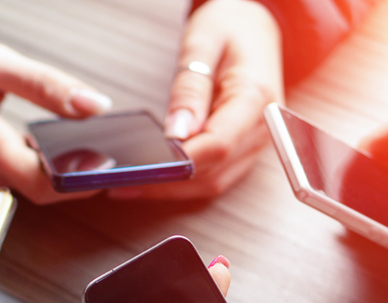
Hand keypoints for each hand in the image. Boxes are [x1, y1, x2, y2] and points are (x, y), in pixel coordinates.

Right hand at [0, 39, 112, 203]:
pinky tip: (65, 147)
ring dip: (66, 174)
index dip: (80, 182)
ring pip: (35, 188)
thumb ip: (44, 85)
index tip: (109, 165)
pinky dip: (48, 166)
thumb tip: (93, 106)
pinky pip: (23, 177)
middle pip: (44, 192)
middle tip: (114, 156)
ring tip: (97, 150)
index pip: (43, 185)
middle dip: (80, 180)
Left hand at [110, 0, 282, 199]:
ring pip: (212, 184)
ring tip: (130, 185)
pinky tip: (154, 180)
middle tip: (125, 181)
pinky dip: (183, 184)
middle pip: (213, 172)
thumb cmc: (231, 27)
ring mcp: (255, 144)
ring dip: (172, 190)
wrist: (254, 28)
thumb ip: (190, 89)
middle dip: (168, 183)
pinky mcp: (243, 151)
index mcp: (257, 99)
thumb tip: (177, 134)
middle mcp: (262, 129)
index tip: (146, 168)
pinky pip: (214, 177)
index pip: (218, 144)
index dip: (181, 161)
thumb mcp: (204, 44)